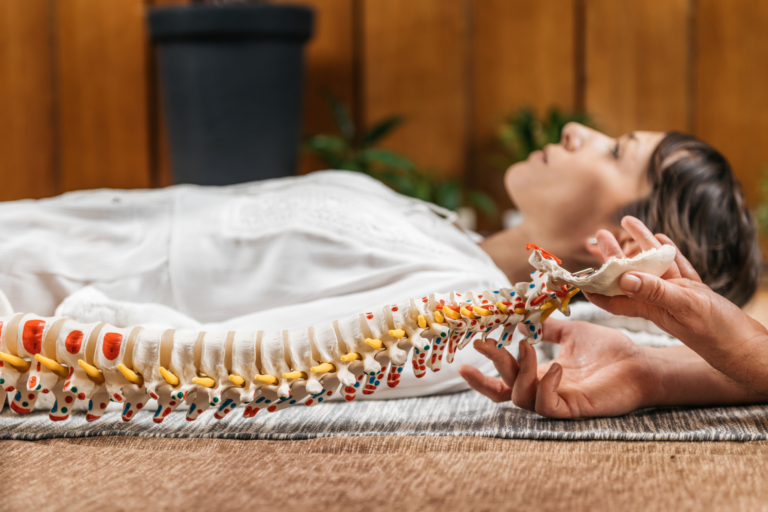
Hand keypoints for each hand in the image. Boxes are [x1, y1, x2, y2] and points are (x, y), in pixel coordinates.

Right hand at [458, 319, 657, 418]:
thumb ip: (546, 327)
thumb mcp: (570, 332)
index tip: (467, 356)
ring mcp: (557, 401)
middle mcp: (543, 391)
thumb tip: (522, 317)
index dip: (482, 376)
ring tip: (527, 346)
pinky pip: (548, 405)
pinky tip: (555, 367)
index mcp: (539, 375)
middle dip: (492, 365)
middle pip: (505, 388)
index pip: (503, 382)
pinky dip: (545, 386)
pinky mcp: (574, 409)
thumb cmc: (608, 350)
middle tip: (484, 343)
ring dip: (520, 370)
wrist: (639, 362)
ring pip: (521, 397)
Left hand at [586, 216, 767, 392]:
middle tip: (600, 234)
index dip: (595, 287)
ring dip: (640, 245)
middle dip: (613, 256)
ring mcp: (678, 295)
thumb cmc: (717, 332)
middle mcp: (660, 301)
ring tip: (627, 221)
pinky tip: (662, 237)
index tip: (578, 275)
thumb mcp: (683, 307)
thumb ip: (655, 292)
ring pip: (654, 266)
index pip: (613, 297)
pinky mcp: (696, 292)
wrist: (747, 347)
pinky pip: (678, 268)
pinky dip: (669, 252)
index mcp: (650, 308)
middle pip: (629, 275)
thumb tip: (624, 277)